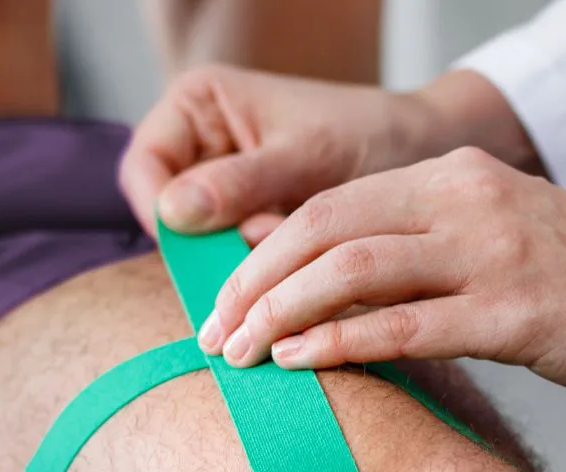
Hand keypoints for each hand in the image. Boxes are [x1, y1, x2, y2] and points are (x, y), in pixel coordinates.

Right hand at [119, 65, 539, 241]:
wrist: (420, 153)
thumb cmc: (368, 135)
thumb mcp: (305, 157)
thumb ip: (241, 182)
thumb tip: (174, 213)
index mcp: (198, 105)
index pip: (145, 170)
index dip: (165, 219)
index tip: (203, 254)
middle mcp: (202, 144)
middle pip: (170, 214)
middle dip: (209, 250)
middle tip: (257, 264)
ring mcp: (224, 187)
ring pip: (203, 244)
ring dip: (241, 266)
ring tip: (289, 257)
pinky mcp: (252, 222)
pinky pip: (237, 257)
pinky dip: (264, 272)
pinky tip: (301, 270)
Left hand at [202, 148, 565, 405]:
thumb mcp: (511, 252)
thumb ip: (441, 263)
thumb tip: (366, 311)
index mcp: (460, 180)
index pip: (333, 204)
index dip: (266, 253)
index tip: (229, 302)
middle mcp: (467, 201)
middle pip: (324, 227)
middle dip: (253, 283)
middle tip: (212, 334)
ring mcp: (492, 253)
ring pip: (352, 269)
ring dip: (281, 314)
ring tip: (238, 354)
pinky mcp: (516, 312)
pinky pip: (404, 324)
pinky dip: (340, 343)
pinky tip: (299, 363)